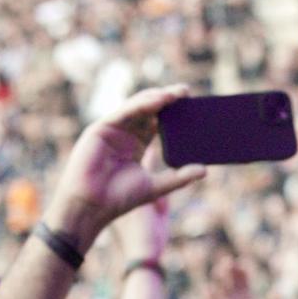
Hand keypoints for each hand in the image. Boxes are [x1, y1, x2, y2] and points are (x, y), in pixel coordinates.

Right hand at [43, 86, 206, 248]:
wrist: (92, 207)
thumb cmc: (119, 199)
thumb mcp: (155, 186)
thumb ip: (179, 178)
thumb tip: (204, 170)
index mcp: (138, 144)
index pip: (158, 122)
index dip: (173, 112)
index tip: (192, 104)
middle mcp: (125, 133)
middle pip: (149, 109)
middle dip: (167, 99)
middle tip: (186, 91)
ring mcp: (113, 129)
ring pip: (137, 106)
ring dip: (156, 98)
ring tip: (175, 94)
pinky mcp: (101, 128)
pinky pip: (124, 111)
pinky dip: (141, 104)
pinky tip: (157, 101)